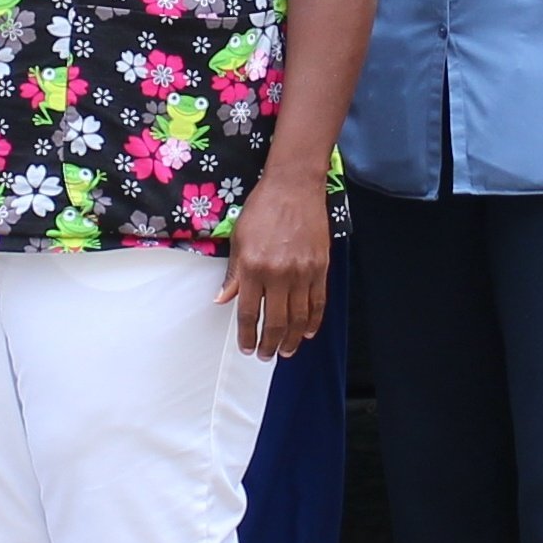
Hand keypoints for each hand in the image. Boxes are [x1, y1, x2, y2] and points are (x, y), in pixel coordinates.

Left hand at [220, 170, 333, 357]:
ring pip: (299, 318)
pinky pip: (318, 302)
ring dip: (292, 339)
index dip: (247, 336)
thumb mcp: (239, 239)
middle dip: (270, 344)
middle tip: (266, 355)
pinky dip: (313, 321)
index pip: (248, 313)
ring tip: (287, 351)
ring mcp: (302, 272)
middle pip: (275, 322)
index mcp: (252, 268)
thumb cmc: (262, 209)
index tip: (247, 348)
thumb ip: (233, 274)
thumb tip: (222, 300)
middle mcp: (277, 274)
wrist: (293, 187)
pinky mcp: (320, 267)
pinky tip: (308, 332)